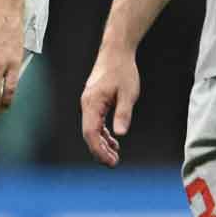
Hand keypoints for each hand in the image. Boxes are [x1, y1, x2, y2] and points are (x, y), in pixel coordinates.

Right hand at [79, 47, 139, 166]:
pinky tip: (113, 141)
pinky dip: (103, 134)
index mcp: (92, 103)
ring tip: (114, 156)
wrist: (116, 53)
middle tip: (114, 163)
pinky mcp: (95, 102)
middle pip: (89, 134)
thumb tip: (120, 133)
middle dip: (100, 151)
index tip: (110, 161)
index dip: (98, 150)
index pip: (90, 133)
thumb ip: (123, 113)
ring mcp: (90, 104)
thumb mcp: (127, 93)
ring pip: (92, 130)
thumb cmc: (121, 70)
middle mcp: (87, 105)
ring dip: (102, 144)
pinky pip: (96, 123)